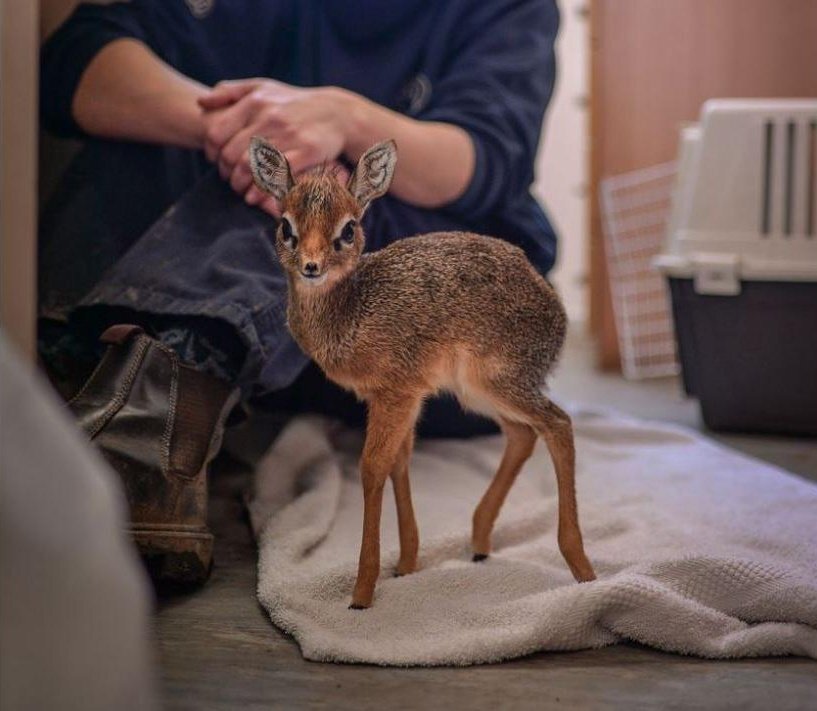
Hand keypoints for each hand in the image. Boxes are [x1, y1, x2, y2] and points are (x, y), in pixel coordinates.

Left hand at [198, 79, 348, 212]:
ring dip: (240, 185)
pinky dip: (260, 190)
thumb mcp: (263, 87)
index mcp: (255, 102)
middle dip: (226, 174)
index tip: (217, 162)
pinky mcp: (306, 152)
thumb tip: (201, 101)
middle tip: (229, 180)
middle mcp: (269, 118)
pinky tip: (255, 196)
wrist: (337, 113)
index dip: (212, 153)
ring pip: (250, 168)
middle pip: (231, 155)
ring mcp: (289, 135)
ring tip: (241, 189)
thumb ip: (231, 91)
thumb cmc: (295, 103)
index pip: (217, 134)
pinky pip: (275, 176)